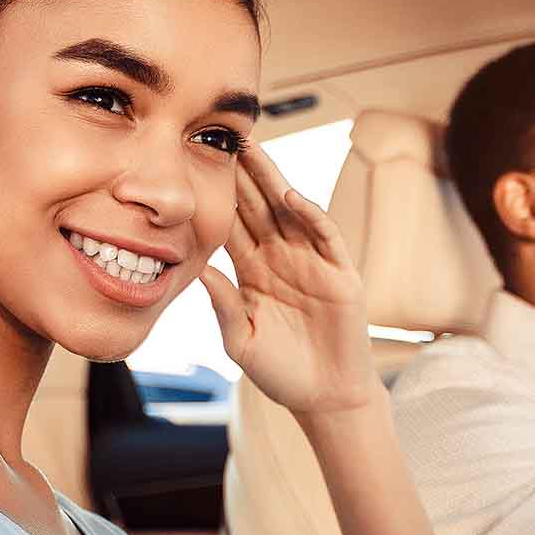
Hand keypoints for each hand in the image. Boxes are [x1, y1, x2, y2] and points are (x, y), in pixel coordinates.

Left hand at [198, 145, 378, 415]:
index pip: (233, 224)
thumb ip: (223, 304)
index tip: (195, 164)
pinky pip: (325, 236)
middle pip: (258, 207)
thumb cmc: (281, 373)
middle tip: (223, 136)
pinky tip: (292, 198)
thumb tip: (197, 268)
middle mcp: (281, 259)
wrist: (324, 397)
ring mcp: (312, 263)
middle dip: (243, 173)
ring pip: (290, 211)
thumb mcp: (241, 339)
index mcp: (253, 272)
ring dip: (272, 181)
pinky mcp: (340, 273)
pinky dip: (311, 215)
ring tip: (254, 150)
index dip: (218, 196)